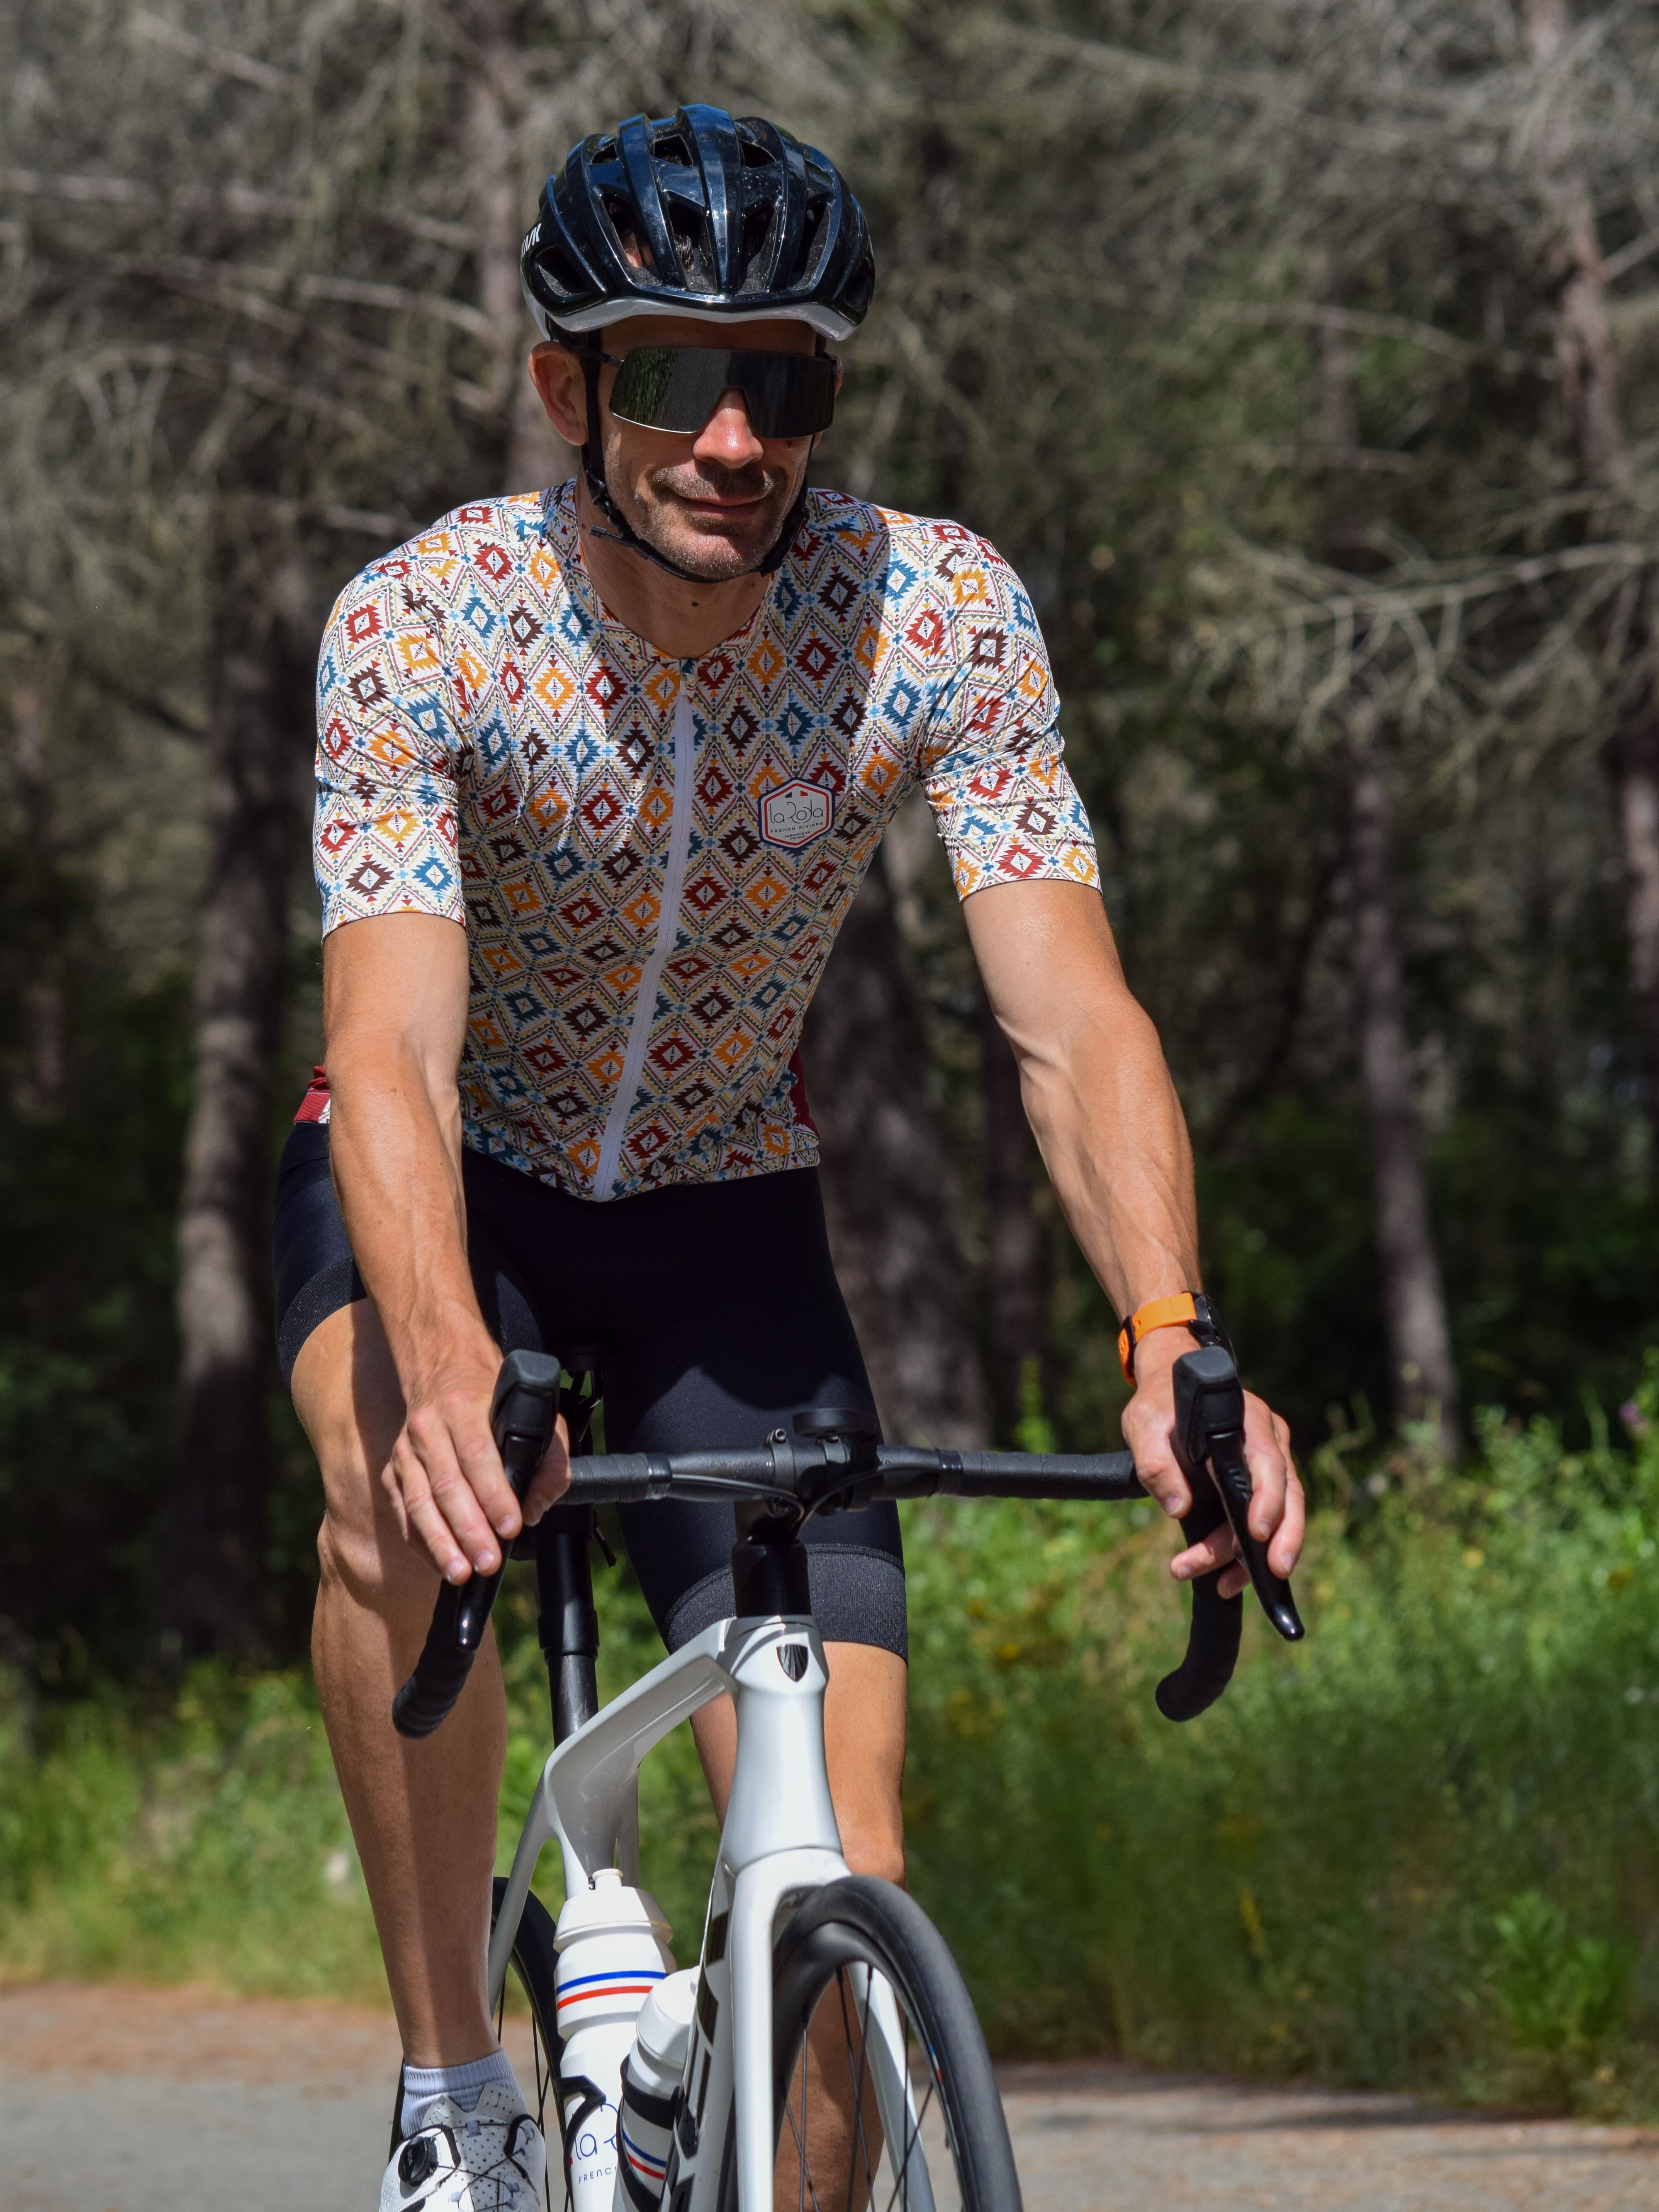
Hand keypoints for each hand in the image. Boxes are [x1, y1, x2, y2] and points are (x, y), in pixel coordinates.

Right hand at [382, 1339, 570, 1582]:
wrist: (443, 1371)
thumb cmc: (494, 1402)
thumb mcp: (535, 1414)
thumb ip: (548, 1459)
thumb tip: (536, 1507)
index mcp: (464, 1408)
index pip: (478, 1455)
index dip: (494, 1495)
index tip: (511, 1526)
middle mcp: (429, 1428)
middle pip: (447, 1486)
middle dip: (470, 1530)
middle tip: (489, 1562)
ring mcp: (406, 1451)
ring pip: (420, 1503)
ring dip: (441, 1543)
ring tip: (461, 1573)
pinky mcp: (393, 1471)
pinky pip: (404, 1512)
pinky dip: (422, 1541)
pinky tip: (440, 1563)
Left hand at [1120, 1329, 1303, 1597]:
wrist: (1168, 1387)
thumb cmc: (1158, 1405)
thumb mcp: (1144, 1426)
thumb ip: (1156, 1464)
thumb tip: (1178, 1508)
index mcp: (1246, 1420)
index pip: (1267, 1462)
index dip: (1267, 1500)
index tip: (1256, 1534)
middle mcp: (1269, 1440)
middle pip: (1288, 1495)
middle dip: (1282, 1539)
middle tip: (1273, 1576)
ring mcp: (1270, 1461)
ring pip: (1280, 1515)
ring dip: (1255, 1556)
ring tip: (1223, 1586)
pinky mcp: (1261, 1482)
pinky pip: (1265, 1521)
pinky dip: (1248, 1553)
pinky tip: (1227, 1578)